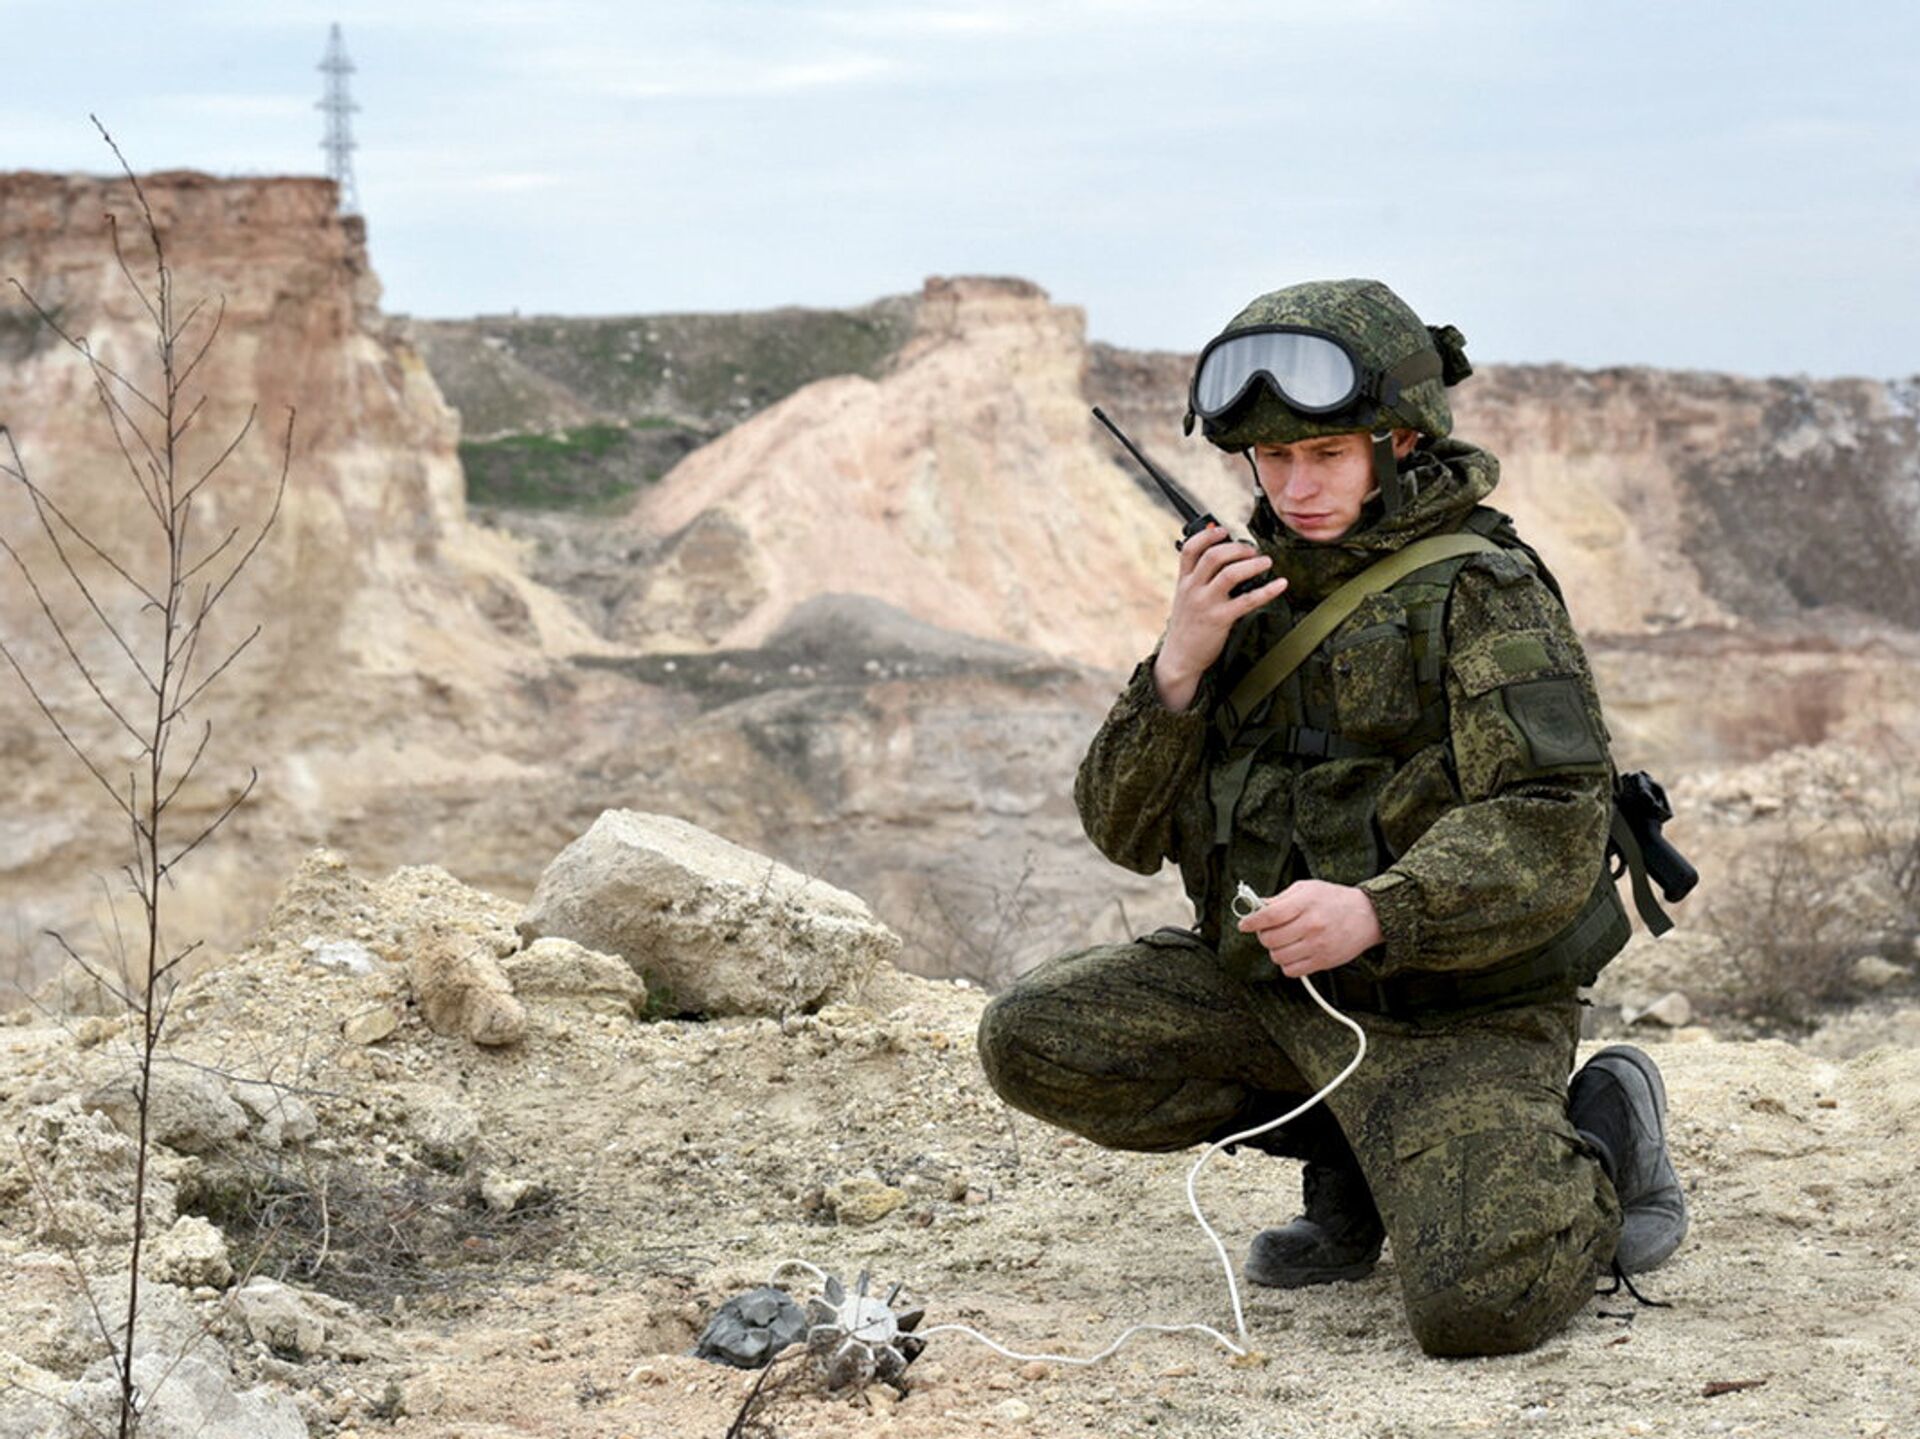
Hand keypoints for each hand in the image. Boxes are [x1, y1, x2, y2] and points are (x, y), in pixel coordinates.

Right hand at [1153, 526, 1287, 710]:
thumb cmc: (1187, 626)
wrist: (1180, 657)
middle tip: (1252, 551)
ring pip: (1230, 574)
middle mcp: (1192, 589)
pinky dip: (1267, 590)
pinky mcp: (1219, 619)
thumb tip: (1222, 557)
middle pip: (1213, 556)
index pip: (1189, 549)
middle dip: (1237, 548)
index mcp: (1183, 581)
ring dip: (1252, 564)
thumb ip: (1198, 578)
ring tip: (1266, 562)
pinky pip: (1247, 600)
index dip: (1207, 535)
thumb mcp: (1185, 598)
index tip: (1223, 530)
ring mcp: (1205, 603)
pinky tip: (1280, 584)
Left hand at [1235, 880, 1381, 977]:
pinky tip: (1294, 952)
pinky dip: (1287, 964)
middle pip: (1270, 939)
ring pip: (1278, 957)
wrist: (1368, 916)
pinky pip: (1291, 971)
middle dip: (1263, 935)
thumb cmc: (1335, 900)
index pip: (1270, 915)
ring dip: (1275, 950)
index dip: (1252, 921)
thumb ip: (1281, 898)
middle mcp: (1312, 925)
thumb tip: (1257, 907)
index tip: (1244, 924)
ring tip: (1284, 941)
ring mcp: (1318, 946)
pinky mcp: (1323, 962)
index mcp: (1306, 903)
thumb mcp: (1307, 888)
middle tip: (1269, 930)